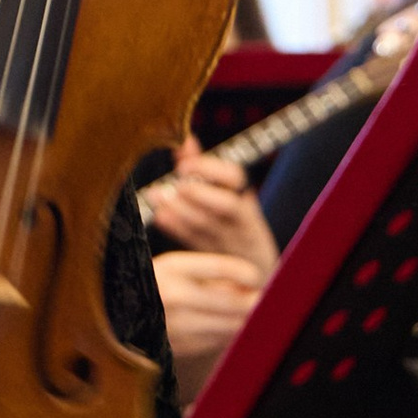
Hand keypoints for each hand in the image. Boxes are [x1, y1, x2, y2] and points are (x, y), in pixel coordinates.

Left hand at [140, 135, 278, 276]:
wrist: (260, 277)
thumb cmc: (239, 228)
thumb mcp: (232, 198)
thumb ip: (208, 170)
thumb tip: (185, 140)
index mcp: (246, 201)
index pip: (236, 179)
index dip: (210, 169)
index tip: (183, 166)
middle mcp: (241, 222)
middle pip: (224, 205)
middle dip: (195, 192)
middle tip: (171, 183)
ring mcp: (230, 243)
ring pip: (207, 227)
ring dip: (179, 209)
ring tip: (157, 195)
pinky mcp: (218, 261)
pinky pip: (196, 245)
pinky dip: (176, 228)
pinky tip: (159, 216)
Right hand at [154, 250, 262, 399]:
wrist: (112, 315)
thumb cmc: (150, 286)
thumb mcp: (173, 268)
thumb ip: (209, 275)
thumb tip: (251, 285)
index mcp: (171, 268)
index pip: (221, 267)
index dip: (246, 273)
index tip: (256, 276)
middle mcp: (173, 297)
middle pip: (233, 302)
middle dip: (254, 300)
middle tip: (264, 298)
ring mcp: (176, 326)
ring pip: (230, 325)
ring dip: (245, 319)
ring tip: (250, 312)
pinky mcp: (179, 347)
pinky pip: (217, 341)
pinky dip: (228, 334)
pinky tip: (228, 327)